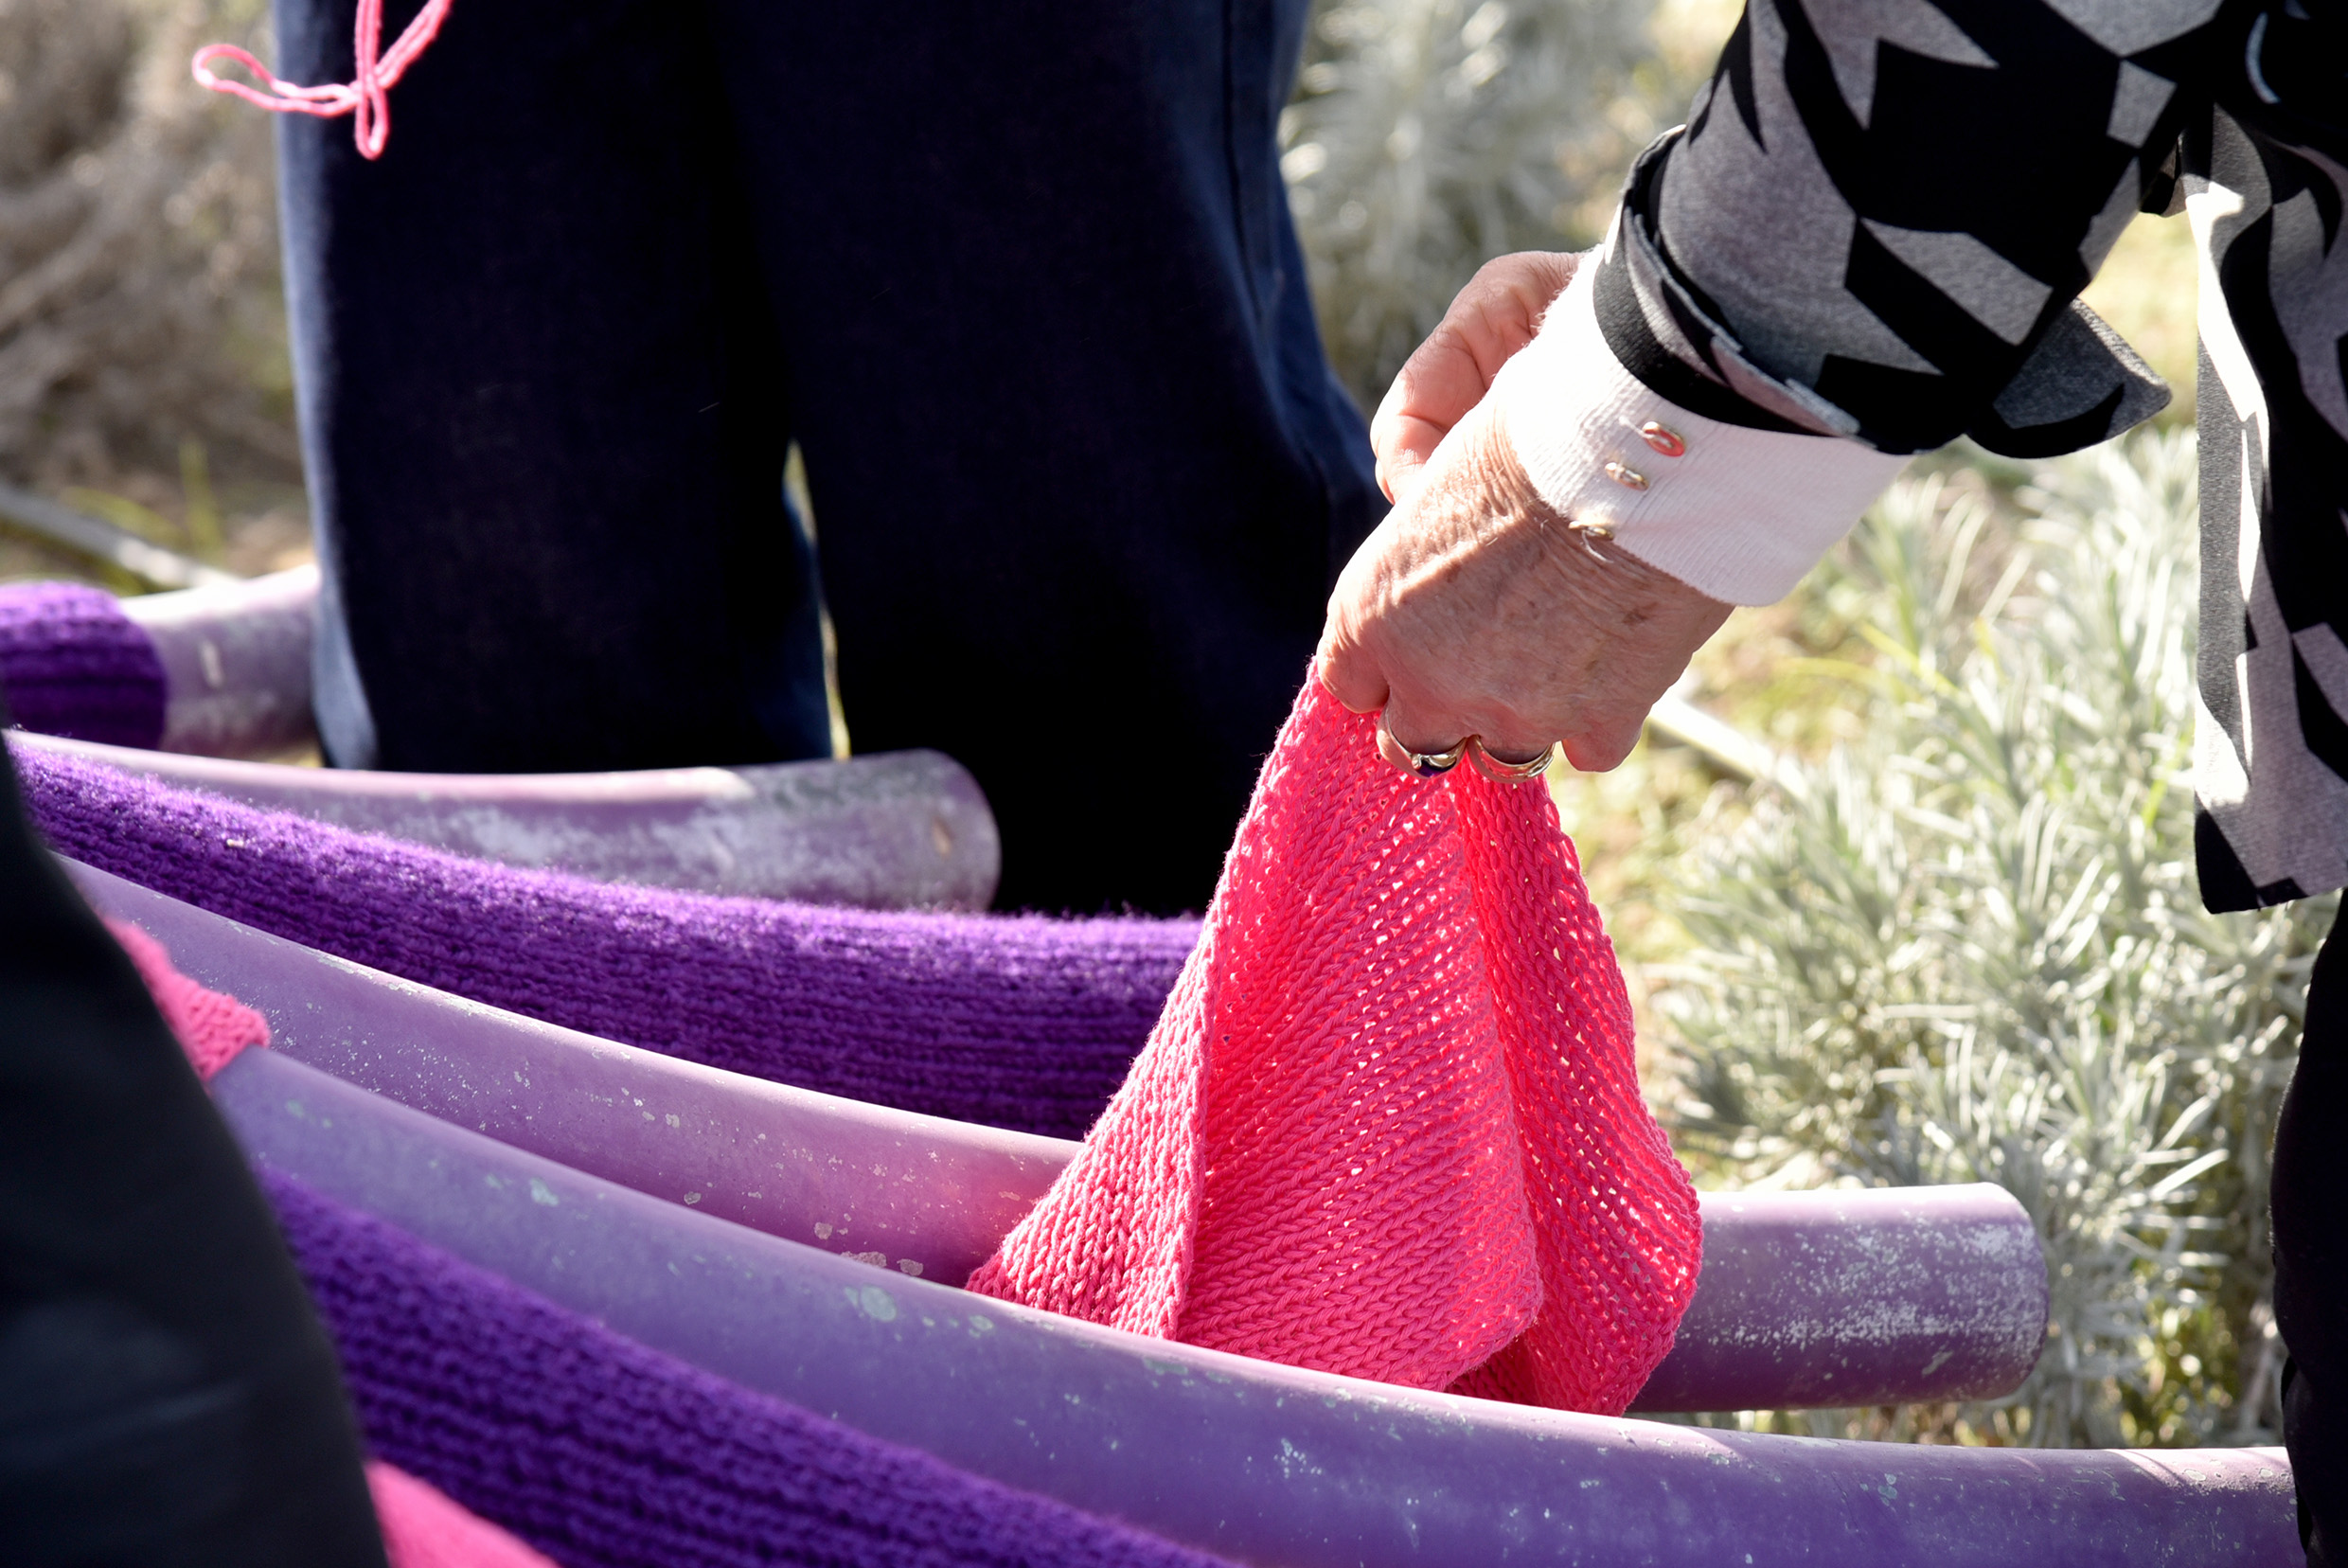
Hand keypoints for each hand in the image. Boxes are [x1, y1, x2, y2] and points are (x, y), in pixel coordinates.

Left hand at [1320, 253, 1731, 773]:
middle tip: (1488, 659)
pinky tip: (1617, 665)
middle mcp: (1427, 677)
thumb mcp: (1445, 412)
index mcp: (1370, 609)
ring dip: (1519, 718)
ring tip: (1555, 664)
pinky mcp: (1599, 721)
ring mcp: (1515, 710)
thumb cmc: (1547, 391)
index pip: (1348, 682)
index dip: (1387, 661)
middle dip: (1443, 705)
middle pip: (1412, 742)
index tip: (1419, 643)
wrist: (1659, 422)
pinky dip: (1601, 714)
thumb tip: (1411, 497)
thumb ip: (1413, 463)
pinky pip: (1585, 751)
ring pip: (1497, 759)